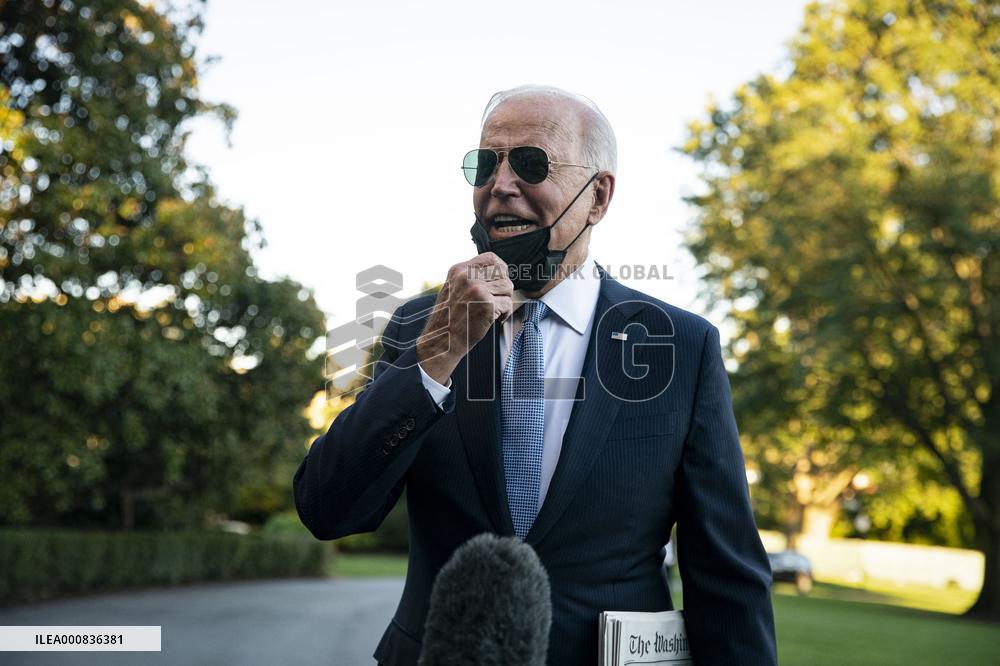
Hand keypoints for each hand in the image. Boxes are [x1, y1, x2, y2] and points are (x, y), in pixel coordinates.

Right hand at [416, 252, 512, 384]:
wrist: (441, 341)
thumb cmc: (450, 317)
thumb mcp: (454, 288)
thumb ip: (471, 277)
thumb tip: (499, 271)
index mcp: (459, 270)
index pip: (491, 258)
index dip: (500, 269)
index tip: (499, 281)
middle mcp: (467, 276)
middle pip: (503, 272)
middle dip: (504, 287)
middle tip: (497, 300)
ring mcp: (477, 290)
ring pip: (508, 287)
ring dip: (505, 300)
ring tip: (494, 311)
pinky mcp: (487, 305)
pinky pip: (508, 304)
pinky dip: (505, 314)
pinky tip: (495, 320)